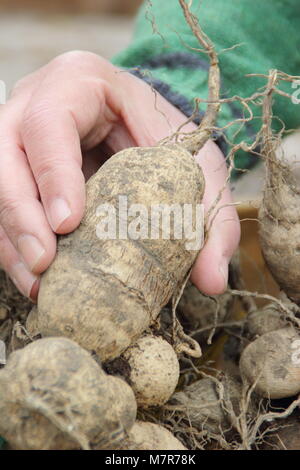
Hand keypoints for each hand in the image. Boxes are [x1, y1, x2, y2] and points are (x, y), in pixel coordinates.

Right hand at [0, 51, 239, 299]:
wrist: (141, 120)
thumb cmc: (165, 132)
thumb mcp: (197, 164)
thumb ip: (209, 216)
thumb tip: (211, 281)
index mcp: (77, 82)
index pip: (50, 123)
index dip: (53, 174)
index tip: (67, 224)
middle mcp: (33, 104)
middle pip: (6, 156)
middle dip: (21, 215)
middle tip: (45, 264)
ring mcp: (16, 136)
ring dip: (12, 240)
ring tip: (40, 285)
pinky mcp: (17, 169)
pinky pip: (2, 207)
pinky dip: (14, 245)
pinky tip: (37, 279)